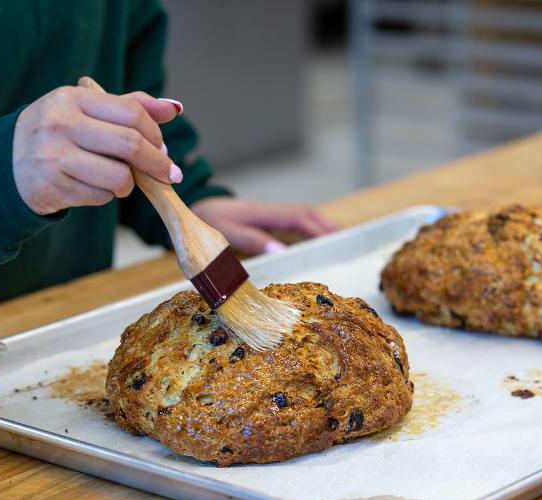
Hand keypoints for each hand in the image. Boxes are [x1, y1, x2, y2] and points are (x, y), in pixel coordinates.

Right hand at [13, 86, 183, 214]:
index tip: (164, 148)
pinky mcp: (52, 188)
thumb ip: (128, 107)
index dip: (156, 133)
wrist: (4, 164)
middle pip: (130, 144)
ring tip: (122, 182)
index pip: (132, 113)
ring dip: (130, 184)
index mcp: (72, 99)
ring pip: (119, 177)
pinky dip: (106, 195)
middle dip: (157, 163)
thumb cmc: (55, 133)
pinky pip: (100, 196)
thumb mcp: (84, 110)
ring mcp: (54, 157)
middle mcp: (61, 125)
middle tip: (168, 174)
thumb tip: (173, 108)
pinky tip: (94, 186)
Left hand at [191, 196, 339, 254]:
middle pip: (305, 214)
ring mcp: (267, 215)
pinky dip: (307, 228)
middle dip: (327, 225)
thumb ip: (251, 240)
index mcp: (262, 213)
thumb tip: (280, 250)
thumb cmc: (207, 220)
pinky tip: (314, 239)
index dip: (318, 228)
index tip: (334, 240)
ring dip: (320, 225)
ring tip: (338, 239)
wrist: (194, 208)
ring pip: (300, 216)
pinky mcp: (263, 220)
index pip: (297, 218)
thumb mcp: (225, 232)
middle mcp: (268, 212)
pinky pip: (291, 222)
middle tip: (347, 240)